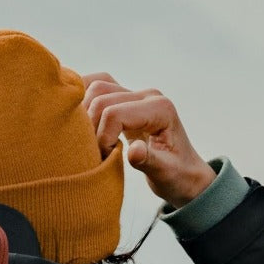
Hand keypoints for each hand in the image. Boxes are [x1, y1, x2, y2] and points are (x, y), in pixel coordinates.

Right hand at [82, 73, 215, 207]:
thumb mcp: (166, 174)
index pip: (114, 114)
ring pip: (95, 87)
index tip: (106, 158)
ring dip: (83, 113)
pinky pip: (96, 87)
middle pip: (100, 97)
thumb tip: (133, 151)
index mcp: (160, 109)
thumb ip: (149, 161)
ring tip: (89, 139)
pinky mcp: (125, 98)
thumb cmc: (177, 176)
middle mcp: (147, 95)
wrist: (185, 173)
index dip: (101, 138)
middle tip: (96, 152)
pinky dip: (83, 99)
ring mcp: (135, 94)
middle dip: (90, 127)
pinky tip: (79, 120)